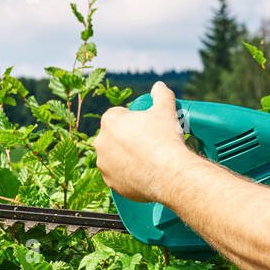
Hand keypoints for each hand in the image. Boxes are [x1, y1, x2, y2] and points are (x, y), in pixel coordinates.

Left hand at [92, 81, 193, 202]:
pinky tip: (142, 174)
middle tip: (147, 144)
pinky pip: (117, 176)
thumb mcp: (166, 109)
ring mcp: (104, 164)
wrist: (169, 173)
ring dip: (125, 157)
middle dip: (127, 139)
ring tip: (146, 160)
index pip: (118, 115)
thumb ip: (161, 94)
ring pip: (114, 158)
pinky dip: (127, 175)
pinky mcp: (110, 183)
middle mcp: (100, 142)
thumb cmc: (165, 138)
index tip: (145, 126)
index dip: (132, 119)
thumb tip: (159, 86)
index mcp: (110, 121)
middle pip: (114, 137)